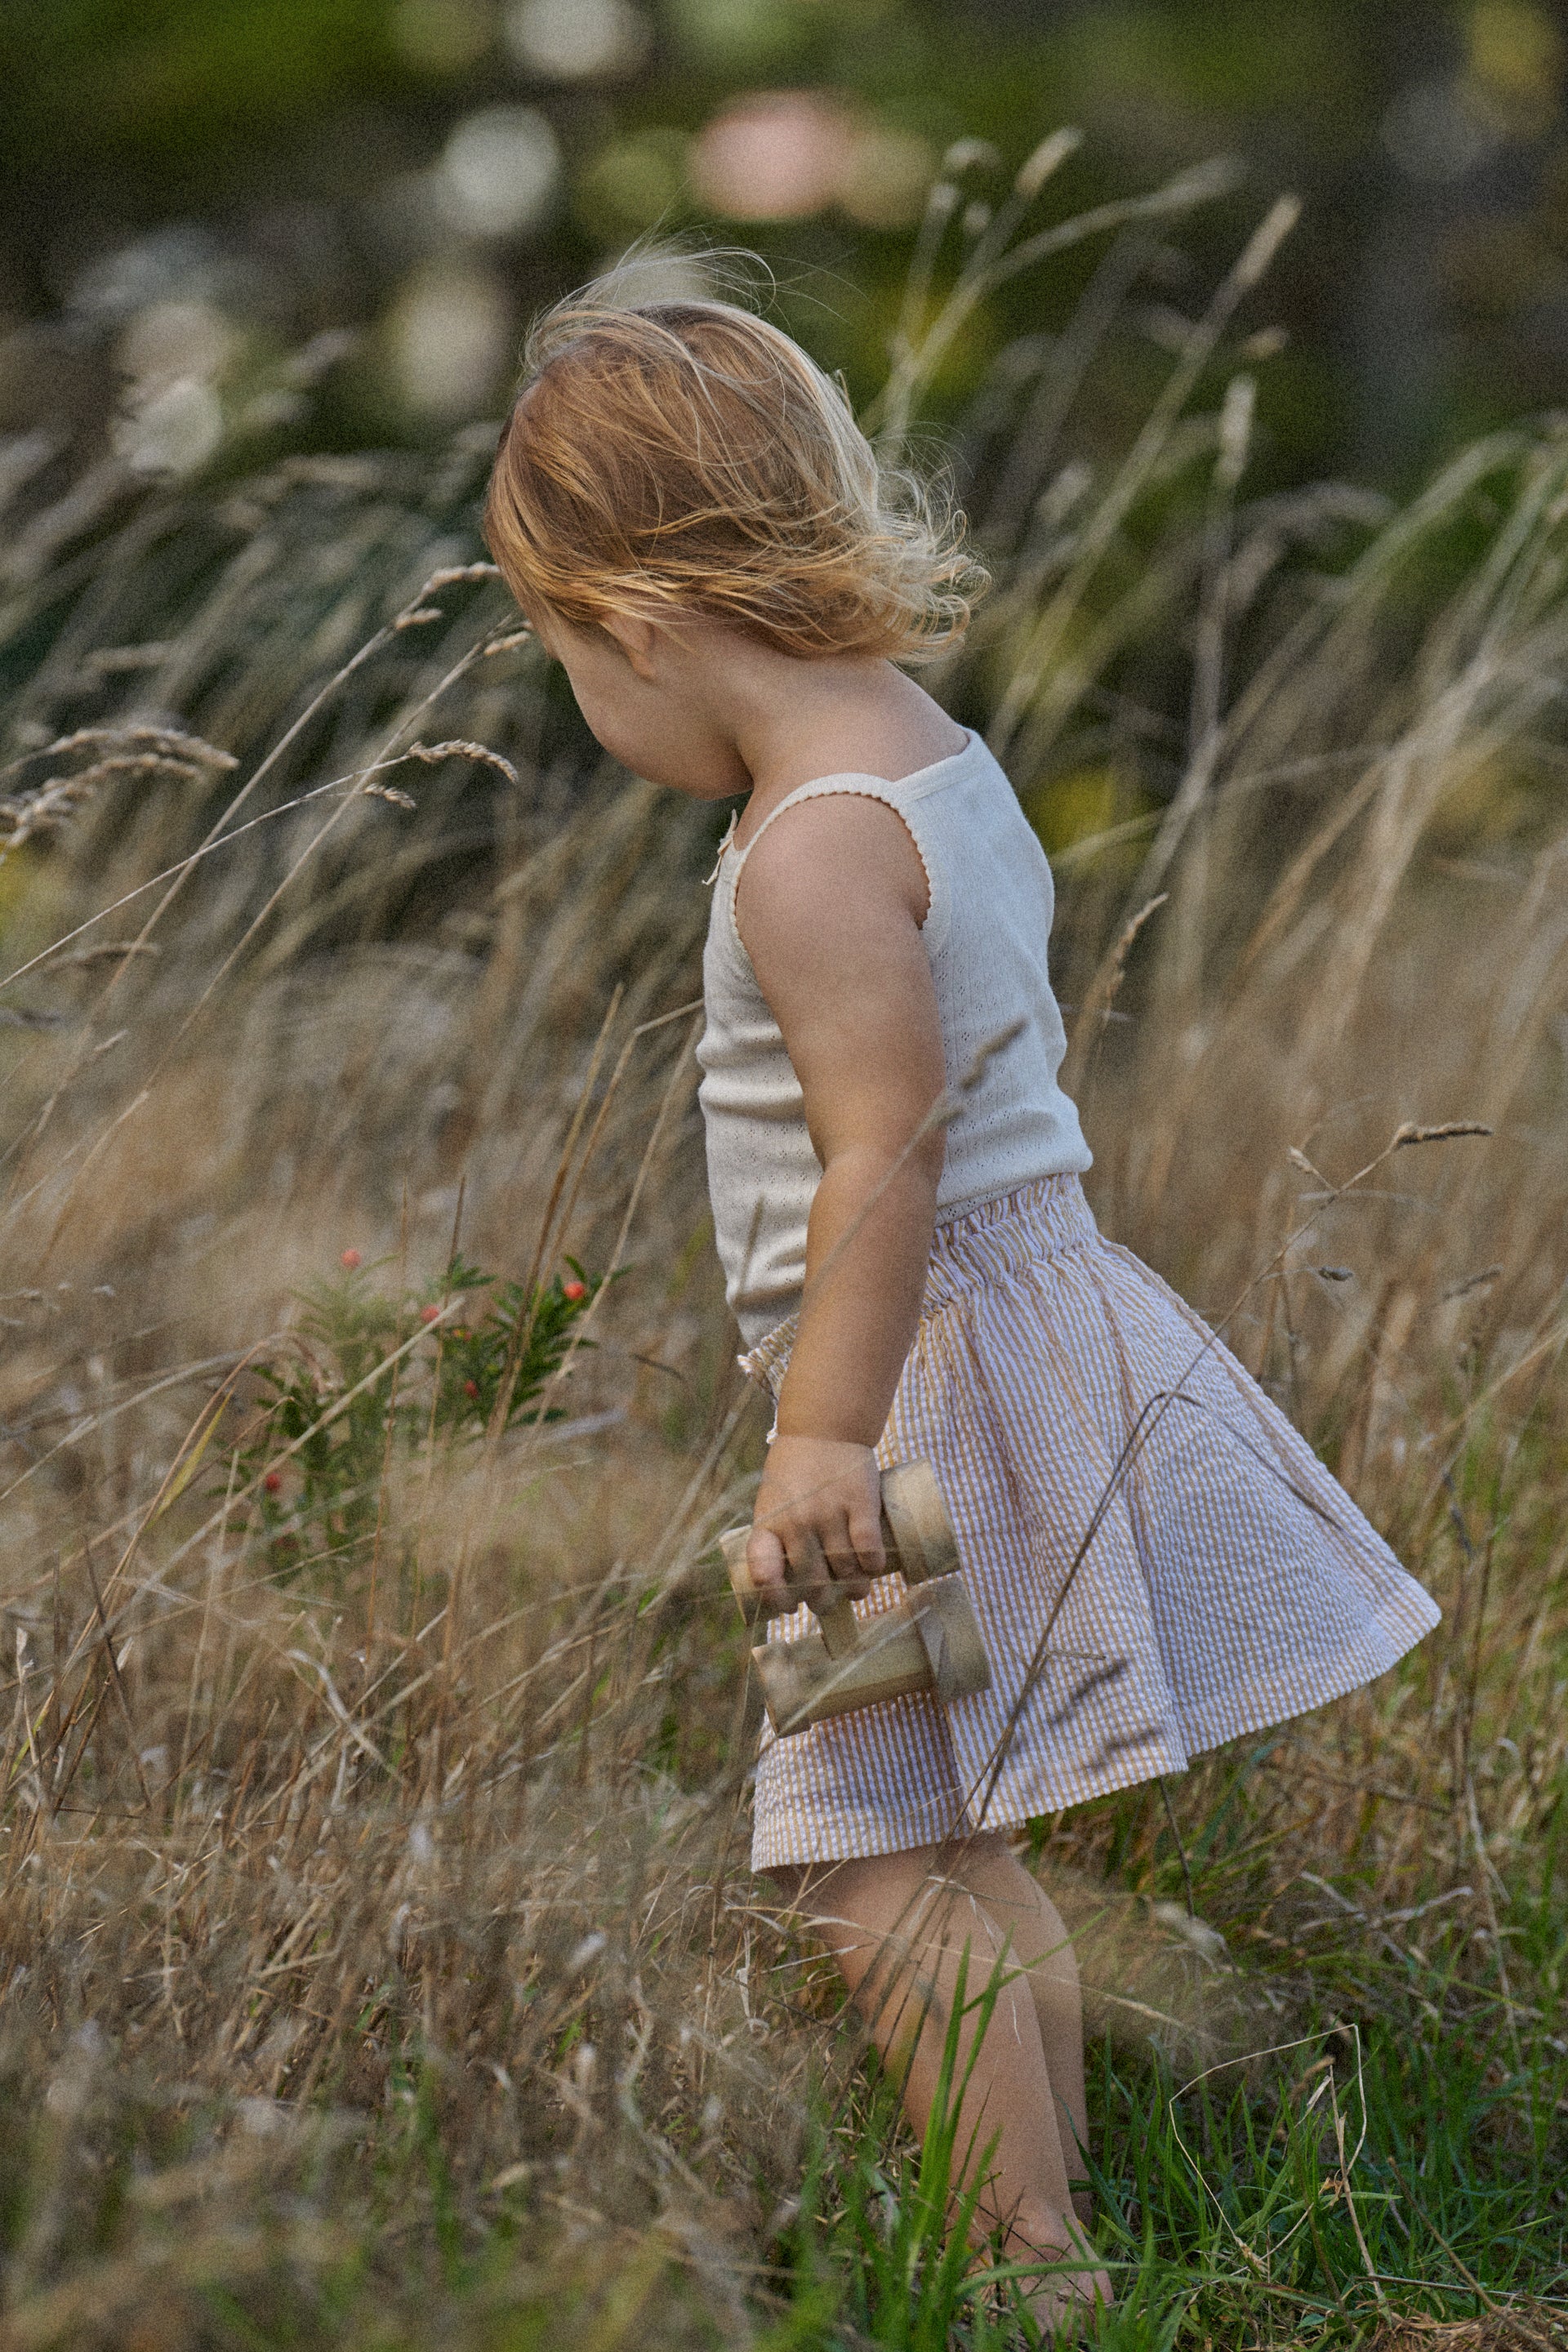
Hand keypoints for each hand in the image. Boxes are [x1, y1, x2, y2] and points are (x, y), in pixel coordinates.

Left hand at [747, 1435, 884, 1612]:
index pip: (764, 1574)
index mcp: (769, 1522)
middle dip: (820, 1602)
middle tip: (826, 1603)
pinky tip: (873, 1569)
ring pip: (844, 1572)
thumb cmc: (795, 1470)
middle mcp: (797, 1521)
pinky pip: (869, 1551)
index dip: (776, 1600)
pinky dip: (872, 1567)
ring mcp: (829, 1513)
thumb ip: (779, 1537)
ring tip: (856, 1590)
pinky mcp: (860, 1503)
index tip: (787, 1607)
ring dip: (853, 1589)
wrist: (823, 1427)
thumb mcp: (773, 1501)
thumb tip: (793, 1585)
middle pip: (811, 1582)